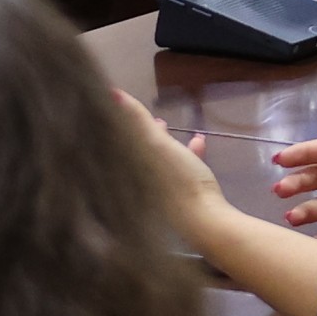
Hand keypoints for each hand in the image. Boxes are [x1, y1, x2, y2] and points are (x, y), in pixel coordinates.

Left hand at [114, 89, 232, 242]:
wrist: (205, 223)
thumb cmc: (179, 181)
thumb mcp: (156, 144)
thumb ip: (136, 120)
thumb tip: (111, 93)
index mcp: (126, 174)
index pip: (113, 146)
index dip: (116, 125)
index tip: (117, 107)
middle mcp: (134, 186)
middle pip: (131, 155)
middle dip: (139, 134)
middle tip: (149, 120)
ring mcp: (155, 195)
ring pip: (154, 162)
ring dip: (163, 142)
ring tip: (170, 127)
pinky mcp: (176, 202)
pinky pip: (175, 172)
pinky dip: (184, 156)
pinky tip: (200, 143)